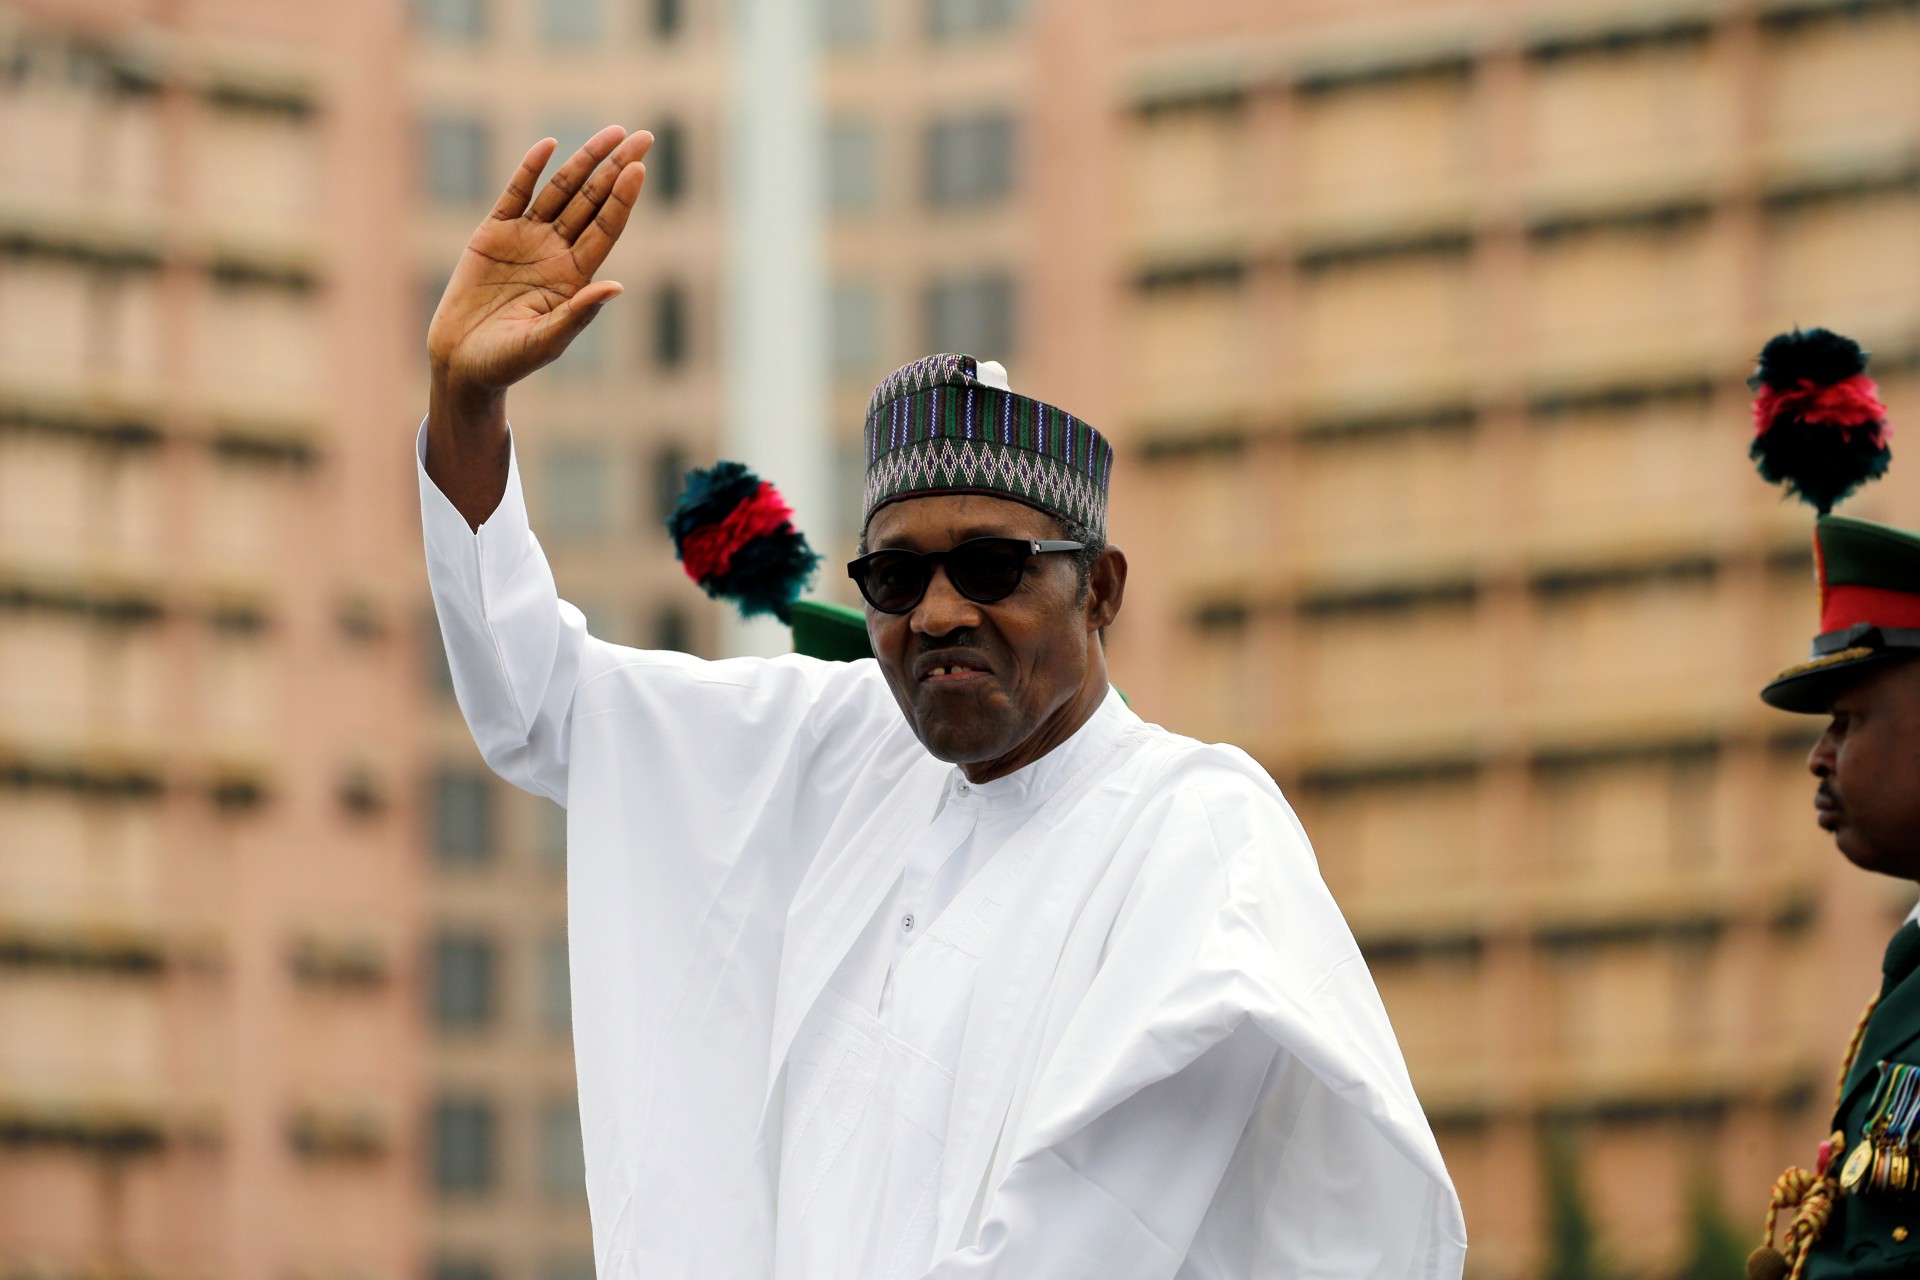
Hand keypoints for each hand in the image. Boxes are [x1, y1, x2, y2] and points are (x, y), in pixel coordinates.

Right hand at [424, 127, 648, 526]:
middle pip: (593, 201)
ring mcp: (526, 240)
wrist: (462, 363)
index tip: (640, 169)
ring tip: (612, 132)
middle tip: (644, 136)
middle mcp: (556, 252)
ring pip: (561, 190)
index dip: (623, 199)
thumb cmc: (508, 362)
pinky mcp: (493, 234)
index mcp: (574, 277)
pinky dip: (531, 169)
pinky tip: (550, 146)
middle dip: (617, 168)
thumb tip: (617, 287)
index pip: (606, 228)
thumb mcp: (546, 341)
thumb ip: (579, 314)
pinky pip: (516, 194)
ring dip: (585, 160)